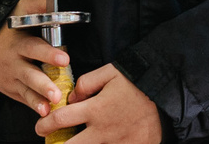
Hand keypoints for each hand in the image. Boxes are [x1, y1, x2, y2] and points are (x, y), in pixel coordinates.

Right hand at [0, 0, 71, 118]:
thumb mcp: (20, 10)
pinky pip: (23, 99)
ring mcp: (11, 78)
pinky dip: (33, 105)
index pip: (34, 48)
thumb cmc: (10, 28)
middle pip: (29, 74)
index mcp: (19, 43)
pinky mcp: (11, 89)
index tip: (64, 59)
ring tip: (52, 104)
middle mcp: (14, 63)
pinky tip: (44, 112)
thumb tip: (56, 1)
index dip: (48, 54)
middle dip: (43, 84)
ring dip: (39, 98)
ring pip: (26, 90)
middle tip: (57, 92)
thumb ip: (38, 5)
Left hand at [46, 64, 164, 141]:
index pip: (61, 120)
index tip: (40, 127)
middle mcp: (102, 131)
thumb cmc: (138, 82)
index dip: (45, 125)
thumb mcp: (111, 72)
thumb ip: (87, 83)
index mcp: (96, 109)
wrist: (167, 95)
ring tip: (75, 143)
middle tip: (51, 142)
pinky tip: (98, 143)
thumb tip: (72, 97)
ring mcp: (116, 143)